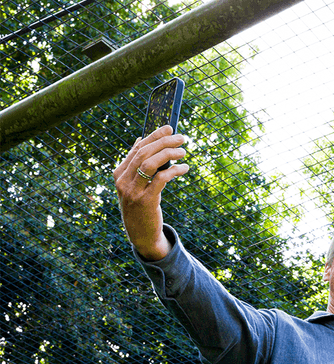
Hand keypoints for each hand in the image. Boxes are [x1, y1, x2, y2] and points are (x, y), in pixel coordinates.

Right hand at [113, 125, 188, 259]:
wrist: (141, 235)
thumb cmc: (141, 206)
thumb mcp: (135, 185)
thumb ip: (137, 165)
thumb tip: (142, 139)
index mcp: (119, 174)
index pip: (137, 148)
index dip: (154, 136)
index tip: (169, 128)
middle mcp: (123, 181)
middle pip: (144, 153)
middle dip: (164, 142)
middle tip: (181, 138)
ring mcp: (133, 192)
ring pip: (150, 163)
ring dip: (169, 154)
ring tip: (183, 152)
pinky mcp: (146, 201)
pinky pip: (160, 179)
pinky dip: (174, 171)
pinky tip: (184, 168)